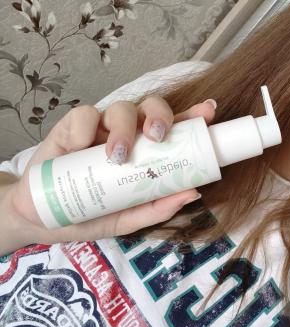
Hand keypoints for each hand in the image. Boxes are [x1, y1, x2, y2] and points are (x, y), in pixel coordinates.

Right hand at [3, 96, 216, 248]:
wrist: (42, 219)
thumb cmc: (91, 214)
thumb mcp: (127, 218)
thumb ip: (157, 207)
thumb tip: (193, 192)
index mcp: (148, 151)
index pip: (176, 127)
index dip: (194, 116)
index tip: (209, 112)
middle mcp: (129, 134)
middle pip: (152, 107)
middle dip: (161, 115)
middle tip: (158, 136)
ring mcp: (101, 128)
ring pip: (121, 107)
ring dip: (123, 128)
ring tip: (117, 156)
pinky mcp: (71, 127)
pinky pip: (85, 115)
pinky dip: (86, 127)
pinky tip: (81, 147)